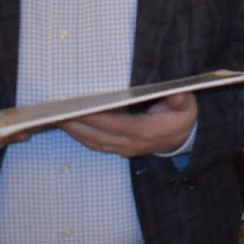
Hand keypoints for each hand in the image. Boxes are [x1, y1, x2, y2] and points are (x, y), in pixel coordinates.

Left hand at [61, 92, 197, 157]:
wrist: (184, 139)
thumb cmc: (183, 118)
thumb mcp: (188, 106)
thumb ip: (181, 100)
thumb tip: (177, 94)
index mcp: (147, 131)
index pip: (116, 124)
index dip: (96, 118)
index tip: (77, 109)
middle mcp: (132, 143)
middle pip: (98, 135)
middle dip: (75, 124)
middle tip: (55, 112)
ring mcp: (125, 148)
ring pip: (93, 141)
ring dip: (73, 130)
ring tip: (55, 118)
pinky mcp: (120, 149)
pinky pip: (95, 143)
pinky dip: (80, 135)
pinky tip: (69, 125)